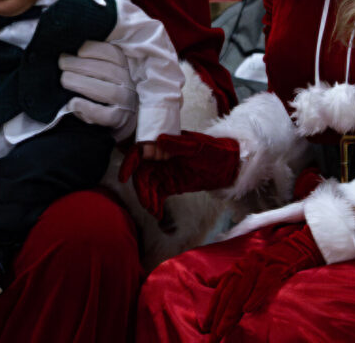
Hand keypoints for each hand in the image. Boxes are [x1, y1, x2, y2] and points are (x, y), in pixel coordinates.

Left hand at [59, 40, 137, 138]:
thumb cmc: (104, 89)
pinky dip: (87, 108)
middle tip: (62, 63)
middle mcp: (128, 83)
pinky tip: (72, 103)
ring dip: (83, 84)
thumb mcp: (102, 72)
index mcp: (122, 67)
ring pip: (109, 92)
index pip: (114, 54)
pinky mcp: (119, 120)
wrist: (120, 117)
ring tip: (64, 80)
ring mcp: (126, 103)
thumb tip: (67, 54)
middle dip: (81, 65)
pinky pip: (106, 115)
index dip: (95, 50)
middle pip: (108, 71)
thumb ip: (90, 62)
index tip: (78, 51)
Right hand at [118, 131, 239, 219]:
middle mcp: (160, 158)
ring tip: (154, 211)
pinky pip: (157, 194)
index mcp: (164, 145)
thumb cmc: (215, 151)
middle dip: (140, 188)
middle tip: (147, 203)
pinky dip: (154, 203)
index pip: (140, 152)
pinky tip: (158, 213)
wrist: (231, 166)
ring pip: (147, 185)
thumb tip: (158, 140)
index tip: (123, 177)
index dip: (129, 163)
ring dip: (147, 198)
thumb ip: (178, 144)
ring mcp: (164, 172)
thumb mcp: (198, 147)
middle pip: (141, 172)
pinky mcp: (171, 184)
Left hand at [204, 224, 324, 341]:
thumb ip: (230, 276)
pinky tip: (247, 310)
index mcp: (238, 267)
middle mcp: (244, 265)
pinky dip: (255, 297)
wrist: (298, 246)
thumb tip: (211, 282)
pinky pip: (263, 284)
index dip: (212, 309)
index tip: (204, 327)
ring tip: (224, 329)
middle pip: (228, 294)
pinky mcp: (274, 267)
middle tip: (213, 336)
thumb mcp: (250, 267)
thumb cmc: (273, 261)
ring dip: (231, 312)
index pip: (221, 291)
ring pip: (241, 291)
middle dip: (219, 317)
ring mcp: (258, 265)